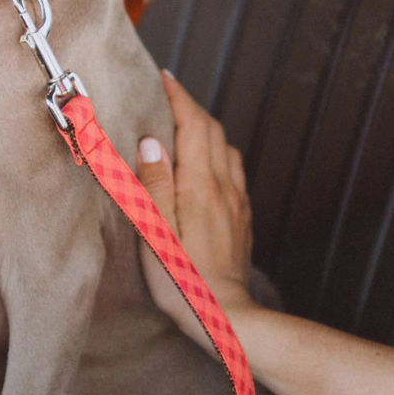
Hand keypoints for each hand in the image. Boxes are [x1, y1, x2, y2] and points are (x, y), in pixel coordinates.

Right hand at [136, 73, 255, 350]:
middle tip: (169, 95)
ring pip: (227, 149)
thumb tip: (151, 141)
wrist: (225, 316)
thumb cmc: (182, 281)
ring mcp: (237, 202)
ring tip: (184, 125)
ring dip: (206, 129)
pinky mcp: (242, 219)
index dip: (179, 96)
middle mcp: (225, 187)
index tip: (164, 78)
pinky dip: (219, 153)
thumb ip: (153, 184)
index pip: (194, 125)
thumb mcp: (156, 233)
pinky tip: (207, 165)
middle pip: (213, 131)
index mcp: (201, 185)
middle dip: (191, 107)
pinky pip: (234, 171)